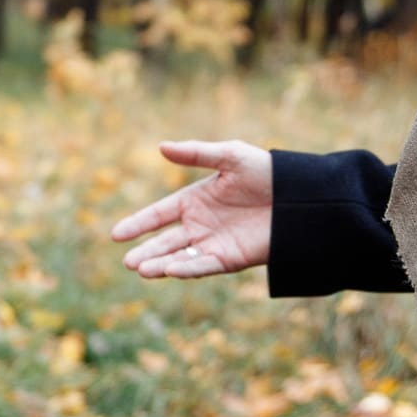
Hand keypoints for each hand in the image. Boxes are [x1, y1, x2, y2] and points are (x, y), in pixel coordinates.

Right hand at [111, 140, 274, 278]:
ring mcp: (214, 243)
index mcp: (194, 200)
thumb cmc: (266, 172)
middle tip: (127, 262)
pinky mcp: (231, 258)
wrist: (300, 198)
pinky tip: (171, 269)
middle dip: (145, 252)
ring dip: (161, 264)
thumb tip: (161, 147)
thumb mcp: (230, 156)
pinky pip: (204, 264)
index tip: (116, 235)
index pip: (159, 214)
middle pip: (165, 241)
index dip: (138, 224)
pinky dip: (187, 268)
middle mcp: (200, 224)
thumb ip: (196, 153)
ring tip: (142, 269)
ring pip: (180, 256)